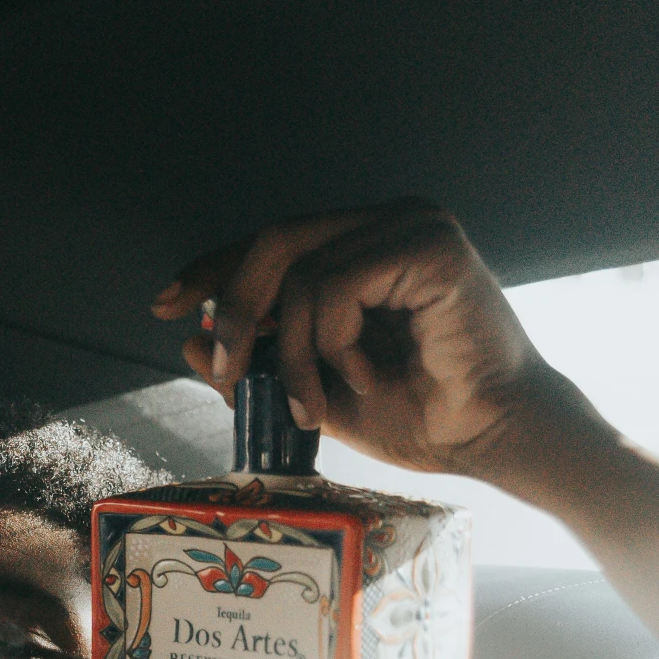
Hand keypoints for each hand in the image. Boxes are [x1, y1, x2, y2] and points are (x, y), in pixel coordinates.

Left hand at [152, 199, 569, 478]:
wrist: (494, 438)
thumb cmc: (422, 415)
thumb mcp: (316, 390)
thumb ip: (258, 361)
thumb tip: (188, 339)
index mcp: (365, 244)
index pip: (272, 241)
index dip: (213, 268)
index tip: (165, 306)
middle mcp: (389, 221)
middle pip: (276, 240)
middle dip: (235, 307)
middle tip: (224, 369)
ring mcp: (414, 225)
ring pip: (302, 271)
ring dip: (293, 349)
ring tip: (317, 400)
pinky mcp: (432, 246)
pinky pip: (338, 285)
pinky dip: (331, 341)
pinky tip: (359, 376)